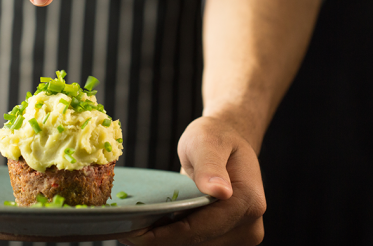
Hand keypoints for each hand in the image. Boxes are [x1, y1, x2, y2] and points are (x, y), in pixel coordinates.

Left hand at [120, 116, 266, 245]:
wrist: (230, 142)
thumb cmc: (216, 137)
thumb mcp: (207, 140)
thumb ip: (210, 165)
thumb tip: (220, 192)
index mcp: (248, 202)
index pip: (198, 230)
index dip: (161, 236)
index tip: (128, 232)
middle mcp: (249, 228)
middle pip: (195, 244)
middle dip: (158, 240)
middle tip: (123, 230)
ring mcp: (241, 237)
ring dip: (164, 241)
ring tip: (135, 227)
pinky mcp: (229, 241)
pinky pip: (196, 245)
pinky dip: (173, 239)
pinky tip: (153, 227)